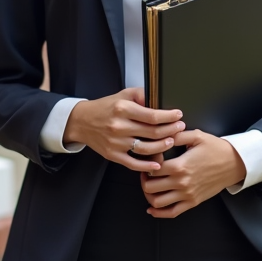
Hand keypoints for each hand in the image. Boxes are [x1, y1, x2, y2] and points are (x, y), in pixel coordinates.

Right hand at [65, 87, 183, 172]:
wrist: (82, 121)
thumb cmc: (105, 107)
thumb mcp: (122, 95)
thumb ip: (141, 95)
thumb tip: (159, 98)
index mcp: (123, 109)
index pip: (152, 115)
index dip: (169, 116)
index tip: (178, 115)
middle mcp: (120, 126)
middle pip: (152, 132)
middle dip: (170, 131)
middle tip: (180, 128)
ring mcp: (116, 142)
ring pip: (146, 149)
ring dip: (162, 147)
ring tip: (171, 142)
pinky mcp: (113, 155)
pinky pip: (133, 163)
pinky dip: (147, 165)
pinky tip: (157, 164)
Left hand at [140, 130, 246, 217]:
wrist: (234, 164)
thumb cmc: (216, 149)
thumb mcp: (197, 136)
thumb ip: (177, 135)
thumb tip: (162, 134)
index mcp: (180, 165)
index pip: (152, 168)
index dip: (147, 163)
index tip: (150, 159)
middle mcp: (181, 182)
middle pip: (150, 187)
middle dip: (144, 179)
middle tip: (146, 172)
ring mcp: (186, 194)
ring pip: (157, 202)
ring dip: (148, 195)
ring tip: (149, 186)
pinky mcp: (192, 202)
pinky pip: (171, 212)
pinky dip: (158, 213)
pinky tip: (152, 208)